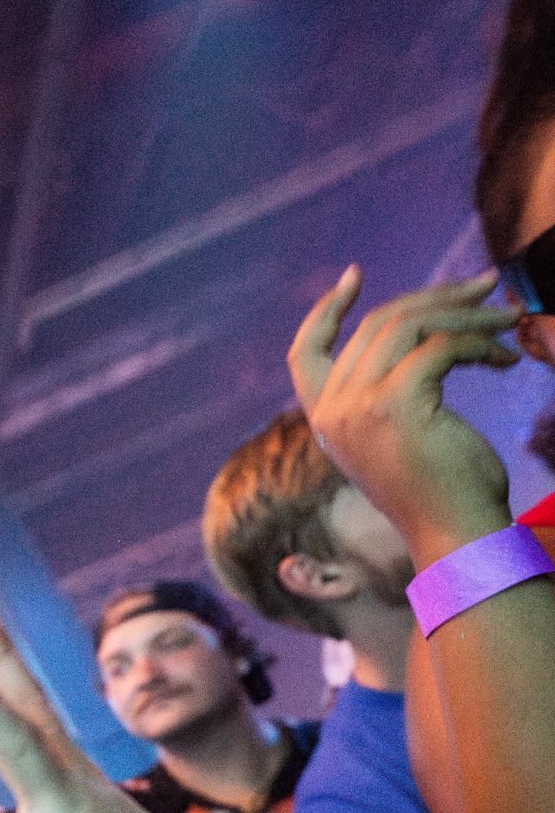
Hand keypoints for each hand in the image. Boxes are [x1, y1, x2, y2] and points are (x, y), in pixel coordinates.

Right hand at [288, 265, 517, 562]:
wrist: (456, 537)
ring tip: (509, 318)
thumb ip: (390, 391)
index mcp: (326, 421)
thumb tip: (425, 329)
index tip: (352, 275)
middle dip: (437, 297)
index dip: (324, 311)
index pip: (304, 353)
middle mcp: (333, 411)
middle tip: (486, 285)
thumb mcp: (403, 434)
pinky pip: (441, 346)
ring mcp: (358, 407)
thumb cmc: (444, 491)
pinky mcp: (395, 404)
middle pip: (377, 324)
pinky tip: (506, 361)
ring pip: (410, 326)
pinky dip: (481, 344)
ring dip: (468, 313)